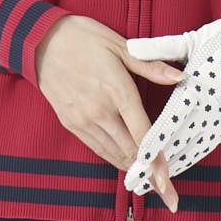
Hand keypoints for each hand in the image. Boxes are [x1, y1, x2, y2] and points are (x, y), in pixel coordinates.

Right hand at [35, 15, 187, 209]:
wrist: (40, 41)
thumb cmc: (83, 38)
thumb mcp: (120, 45)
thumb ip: (151, 66)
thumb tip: (180, 77)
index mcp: (117, 90)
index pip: (142, 133)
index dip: (156, 159)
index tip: (167, 179)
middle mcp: (100, 111)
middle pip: (129, 151)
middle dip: (148, 170)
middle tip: (164, 183)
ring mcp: (83, 119)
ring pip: (113, 154)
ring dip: (132, 166)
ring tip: (149, 176)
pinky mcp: (70, 123)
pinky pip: (97, 148)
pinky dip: (113, 157)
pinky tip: (125, 160)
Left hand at [122, 5, 220, 195]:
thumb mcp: (192, 40)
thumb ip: (159, 49)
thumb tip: (129, 47)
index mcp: (197, 88)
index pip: (169, 123)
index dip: (152, 144)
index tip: (135, 161)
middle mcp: (210, 109)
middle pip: (178, 144)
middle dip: (155, 166)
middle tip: (133, 183)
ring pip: (194, 149)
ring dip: (172, 167)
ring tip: (151, 184)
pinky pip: (209, 144)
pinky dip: (193, 157)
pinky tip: (180, 166)